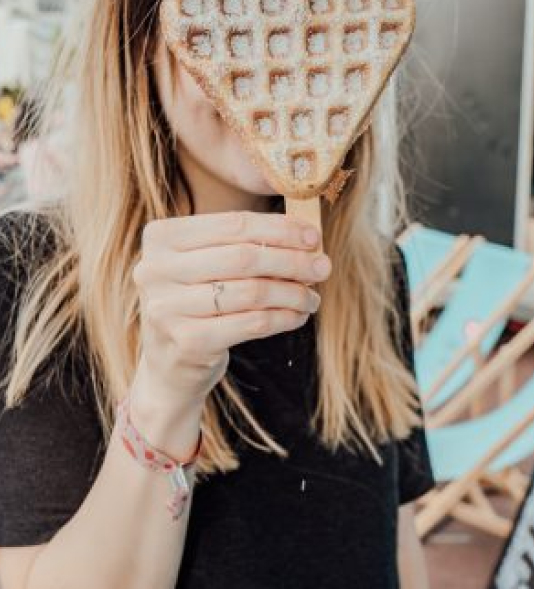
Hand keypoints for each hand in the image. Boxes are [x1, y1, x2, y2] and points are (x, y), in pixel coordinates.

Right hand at [128, 210, 329, 448]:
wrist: (168, 364)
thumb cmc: (198, 302)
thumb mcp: (207, 265)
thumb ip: (244, 244)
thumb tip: (307, 237)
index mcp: (161, 237)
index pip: (234, 224)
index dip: (280, 229)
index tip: (313, 237)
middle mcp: (155, 269)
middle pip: (244, 256)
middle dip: (292, 261)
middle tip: (323, 267)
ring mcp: (168, 307)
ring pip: (252, 292)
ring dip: (292, 293)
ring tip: (312, 297)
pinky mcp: (188, 341)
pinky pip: (252, 323)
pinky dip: (283, 318)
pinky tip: (298, 316)